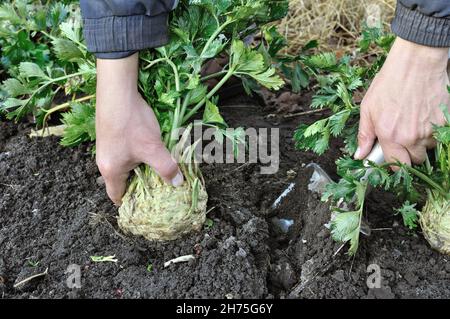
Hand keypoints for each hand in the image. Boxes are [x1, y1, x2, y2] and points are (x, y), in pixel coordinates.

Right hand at [96, 53, 182, 204]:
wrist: (117, 91)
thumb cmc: (132, 123)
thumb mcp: (153, 148)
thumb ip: (166, 168)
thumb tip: (178, 183)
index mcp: (110, 171)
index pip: (117, 196)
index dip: (132, 203)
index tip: (148, 203)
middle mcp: (104, 162)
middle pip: (122, 181)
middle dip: (140, 184)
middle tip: (159, 185)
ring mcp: (107, 147)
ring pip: (125, 165)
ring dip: (140, 167)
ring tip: (158, 166)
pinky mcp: (111, 135)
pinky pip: (125, 152)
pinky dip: (137, 154)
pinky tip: (150, 147)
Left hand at [356, 37, 449, 166]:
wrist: (416, 63)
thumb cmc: (389, 83)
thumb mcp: (368, 108)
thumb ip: (364, 135)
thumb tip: (359, 155)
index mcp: (390, 136)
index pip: (396, 165)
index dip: (394, 163)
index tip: (393, 156)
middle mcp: (412, 137)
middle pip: (414, 160)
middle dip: (409, 153)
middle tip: (404, 137)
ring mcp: (431, 130)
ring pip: (429, 148)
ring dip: (423, 141)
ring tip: (415, 122)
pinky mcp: (446, 121)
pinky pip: (441, 136)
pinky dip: (435, 131)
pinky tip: (426, 117)